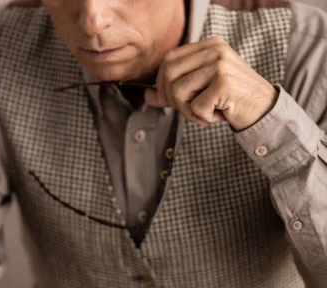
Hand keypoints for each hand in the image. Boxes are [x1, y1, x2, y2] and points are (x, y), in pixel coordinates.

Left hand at [145, 36, 278, 131]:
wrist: (263, 109)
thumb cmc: (231, 101)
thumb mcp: (201, 91)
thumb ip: (174, 90)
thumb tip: (148, 95)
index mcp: (209, 45)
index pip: (168, 61)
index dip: (163, 85)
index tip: (172, 101)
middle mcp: (214, 50)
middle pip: (169, 75)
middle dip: (172, 100)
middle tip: (189, 111)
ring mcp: (220, 64)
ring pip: (179, 92)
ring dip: (188, 112)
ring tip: (204, 114)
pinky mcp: (224, 83)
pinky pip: (196, 107)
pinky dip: (203, 118)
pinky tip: (218, 115)